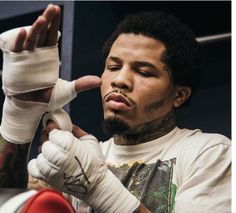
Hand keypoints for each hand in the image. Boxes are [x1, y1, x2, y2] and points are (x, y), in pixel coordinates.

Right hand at [0, 4, 100, 143]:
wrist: (32, 107)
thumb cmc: (48, 98)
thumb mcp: (68, 90)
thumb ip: (82, 84)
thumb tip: (99, 81)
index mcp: (49, 56)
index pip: (52, 36)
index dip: (55, 24)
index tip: (57, 11)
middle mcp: (37, 54)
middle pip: (42, 34)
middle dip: (47, 21)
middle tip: (52, 9)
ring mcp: (26, 58)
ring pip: (31, 40)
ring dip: (35, 29)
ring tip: (42, 19)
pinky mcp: (16, 64)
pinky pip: (16, 51)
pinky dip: (19, 42)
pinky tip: (24, 32)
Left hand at [28, 128, 139, 211]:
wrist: (95, 183)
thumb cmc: (94, 163)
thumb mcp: (90, 141)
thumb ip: (77, 131)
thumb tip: (68, 126)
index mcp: (68, 144)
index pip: (53, 132)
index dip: (57, 132)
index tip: (60, 133)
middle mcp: (57, 155)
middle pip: (46, 143)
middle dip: (52, 142)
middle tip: (60, 145)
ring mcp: (51, 168)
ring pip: (40, 154)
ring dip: (46, 153)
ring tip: (56, 155)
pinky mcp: (47, 178)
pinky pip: (33, 167)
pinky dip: (38, 163)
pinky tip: (47, 162)